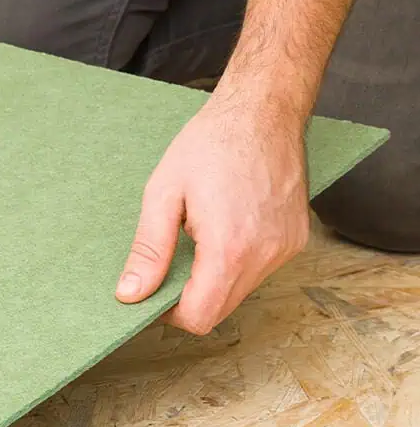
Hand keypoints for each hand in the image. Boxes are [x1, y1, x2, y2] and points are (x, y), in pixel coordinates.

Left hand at [115, 88, 310, 334]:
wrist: (263, 110)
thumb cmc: (211, 144)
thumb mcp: (163, 194)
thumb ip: (148, 250)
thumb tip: (131, 294)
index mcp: (228, 248)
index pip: (199, 317)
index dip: (170, 313)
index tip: (154, 291)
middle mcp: (264, 255)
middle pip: (219, 310)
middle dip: (189, 297)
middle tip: (169, 262)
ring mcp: (285, 249)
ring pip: (239, 293)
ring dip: (212, 280)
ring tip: (199, 237)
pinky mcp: (295, 240)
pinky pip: (258, 272)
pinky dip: (235, 264)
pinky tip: (224, 230)